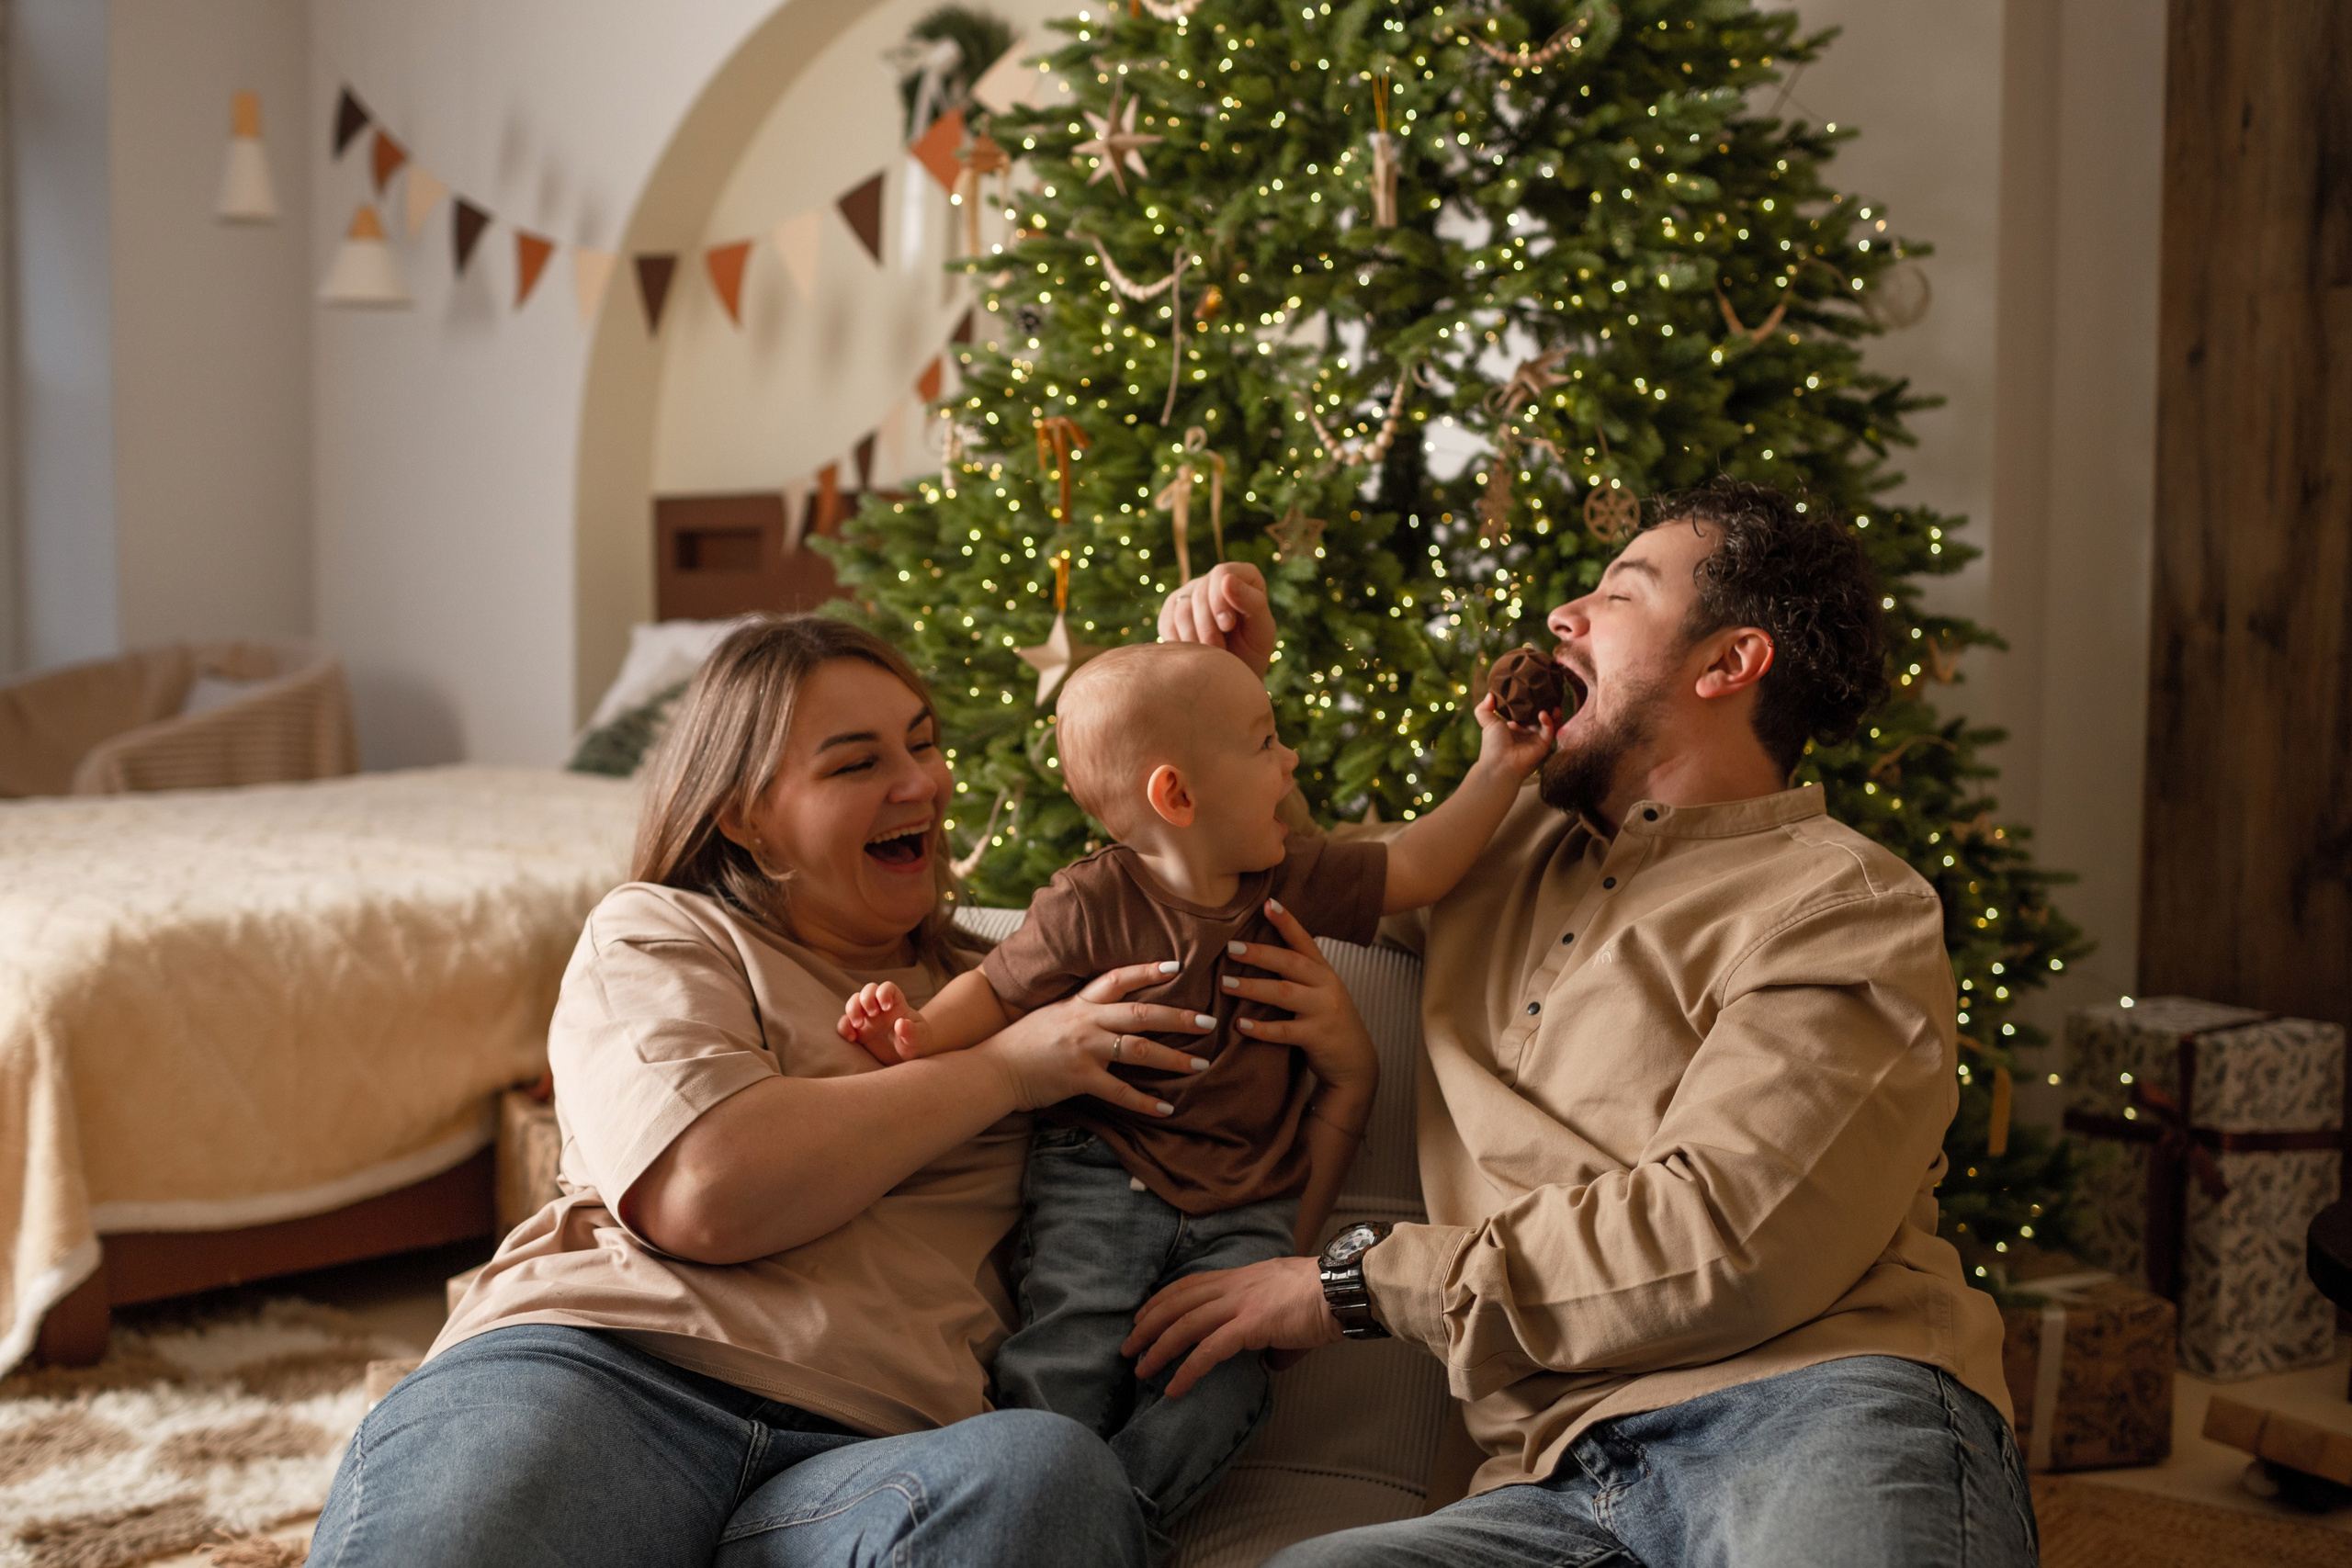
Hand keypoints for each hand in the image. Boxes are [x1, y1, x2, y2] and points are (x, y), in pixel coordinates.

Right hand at [836, 981, 931, 1064]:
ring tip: (859, 1025)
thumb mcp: (918, 1038)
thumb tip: (900, 1023)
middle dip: (866, 998)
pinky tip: (852, 1038)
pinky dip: (844, 1028)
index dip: (884, 992)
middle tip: (872, 1014)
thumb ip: (911, 1031)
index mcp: (896, 1003)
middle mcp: (879, 1007)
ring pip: (853, 1003)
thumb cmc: (916, 1043)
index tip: (886, 1008)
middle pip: (867, 990)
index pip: (887, 988)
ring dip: (852, 1010)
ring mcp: (867, 1018)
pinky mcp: (858, 1032)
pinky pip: (845, 1024)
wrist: (907, 1057)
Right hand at [976, 962, 1214, 1116]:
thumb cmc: (1020, 1044)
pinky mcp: (1080, 1078)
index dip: (1147, 971)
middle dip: (1178, 1016)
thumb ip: (1079, 1010)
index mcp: (1079, 1004)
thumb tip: (1107, 1009)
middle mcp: (1085, 1021)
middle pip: (1140, 1013)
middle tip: (1209, 1020)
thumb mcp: (1050, 1015)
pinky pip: (1120, 1091)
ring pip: (1139, 1049)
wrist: (992, 1069)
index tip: (1176, 966)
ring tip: (1200, 1063)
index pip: (1117, 979)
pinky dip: (1145, 1101)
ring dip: (1173, 1057)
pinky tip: (1167, 1108)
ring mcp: (1084, 1049)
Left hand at [1123, 1256, 1340, 1396]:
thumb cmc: (1321, 1298)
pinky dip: (1187, 1369)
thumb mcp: (1285, 1305)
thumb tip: (1269, 1362)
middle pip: (1177, 1303)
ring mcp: (1240, 1305)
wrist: (1341, 1289)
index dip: (1161, 1300)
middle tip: (1127, 1347)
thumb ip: (1270, 1332)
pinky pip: (1209, 1350)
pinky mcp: (1251, 1326)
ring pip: (1185, 1325)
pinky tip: (1174, 1388)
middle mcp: (1234, 1287)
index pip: (1189, 1285)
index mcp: (1240, 1277)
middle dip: (1147, 1326)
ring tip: (1140, 1370)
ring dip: (1158, 1349)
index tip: (1142, 1316)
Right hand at [1158, 562, 1276, 676]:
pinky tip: (1194, 654)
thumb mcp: (1262, 630)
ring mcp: (1190, 595)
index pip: (1222, 573)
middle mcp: (1213, 581)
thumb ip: (1252, 602)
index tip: (1227, 626)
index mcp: (1242, 577)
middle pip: (1200, 592)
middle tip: (1219, 648)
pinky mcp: (1171, 613)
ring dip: (1195, 637)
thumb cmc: (1252, 652)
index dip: (1221, 599)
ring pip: (1182, 609)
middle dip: (1208, 625)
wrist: (1230, 677)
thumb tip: (1226, 579)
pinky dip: (1180, 642)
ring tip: (1209, 654)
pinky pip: (1167, 622)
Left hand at [1222, 900, 1377, 1101]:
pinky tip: (1241, 1024)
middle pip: (1290, 963)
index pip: (1304, 941)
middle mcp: (1327, 986)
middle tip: (1230, 947)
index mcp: (1324, 971)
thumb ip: (1299, 974)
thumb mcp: (1321, 991)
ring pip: (1285, 993)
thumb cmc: (1329, 1022)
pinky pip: (1285, 1031)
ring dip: (1253, 987)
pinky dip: (1262, 1028)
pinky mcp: (1318, 1037)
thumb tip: (1259, 952)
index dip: (1287, 922)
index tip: (1268, 903)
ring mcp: (1324, 1011)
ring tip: (1225, 984)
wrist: (1355, 1062)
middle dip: (1259, 953)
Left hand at [1471, 693, 1556, 781]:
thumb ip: (1484, 709)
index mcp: (1514, 728)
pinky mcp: (1543, 745)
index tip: (1532, 691)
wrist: (1499, 764)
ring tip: (1553, 702)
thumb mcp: (1487, 723)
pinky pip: (1549, 731)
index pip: (1525, 713)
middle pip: (1539, 717)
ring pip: (1549, 723)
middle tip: (1547, 694)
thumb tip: (1489, 694)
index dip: (1530, 703)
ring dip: (1551, 713)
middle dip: (1545, 706)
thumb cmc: (1492, 745)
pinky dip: (1548, 721)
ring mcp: (1536, 739)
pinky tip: (1543, 713)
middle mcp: (1526, 733)